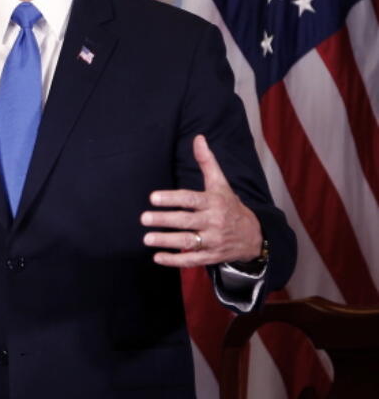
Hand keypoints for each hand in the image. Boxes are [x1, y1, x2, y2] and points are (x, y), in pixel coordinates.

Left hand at [141, 134, 262, 267]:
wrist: (253, 235)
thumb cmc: (229, 205)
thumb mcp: (220, 183)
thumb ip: (207, 162)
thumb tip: (198, 138)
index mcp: (214, 202)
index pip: (191, 199)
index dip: (172, 198)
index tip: (153, 198)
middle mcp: (214, 221)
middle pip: (187, 221)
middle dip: (165, 220)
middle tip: (144, 218)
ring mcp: (213, 240)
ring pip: (188, 242)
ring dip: (167, 241)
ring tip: (147, 239)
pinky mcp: (211, 256)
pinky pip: (192, 260)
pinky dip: (174, 260)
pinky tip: (158, 257)